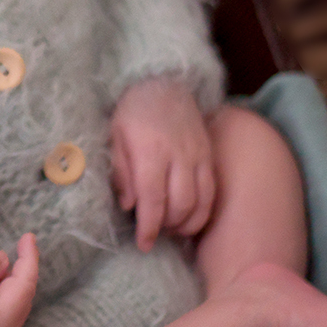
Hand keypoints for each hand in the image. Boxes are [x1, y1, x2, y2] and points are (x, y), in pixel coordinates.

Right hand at [0, 233, 38, 326]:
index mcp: (3, 312)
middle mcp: (7, 326)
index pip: (24, 280)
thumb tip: (4, 258)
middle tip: (18, 248)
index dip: (29, 256)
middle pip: (22, 293)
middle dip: (22, 270)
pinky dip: (2, 293)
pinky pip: (3, 310)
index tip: (28, 236)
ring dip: (9, 281)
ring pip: (13, 302)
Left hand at [111, 76, 215, 252]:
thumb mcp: (113, 136)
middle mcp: (179, 156)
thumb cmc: (131, 112)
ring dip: (185, 224)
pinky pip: (212, 193)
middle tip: (153, 234)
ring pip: (200, 203)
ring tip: (169, 229)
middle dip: (166, 227)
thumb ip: (120, 171)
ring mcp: (198, 156)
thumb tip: (128, 205)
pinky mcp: (210, 156)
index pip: (153, 199)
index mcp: (150, 151)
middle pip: (179, 205)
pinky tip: (189, 219)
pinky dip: (203, 212)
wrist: (163, 83)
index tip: (143, 243)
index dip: (149, 226)